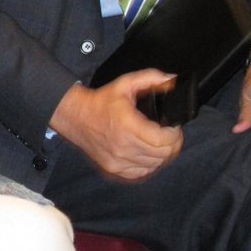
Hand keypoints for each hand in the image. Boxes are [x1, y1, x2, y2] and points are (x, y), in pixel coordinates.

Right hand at [50, 70, 183, 180]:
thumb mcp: (126, 83)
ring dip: (161, 154)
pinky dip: (148, 163)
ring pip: (155, 164)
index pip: (164, 141)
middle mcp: (123, 146)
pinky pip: (142, 171)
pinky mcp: (114, 168)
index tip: (173, 126)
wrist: (75, 116)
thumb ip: (151, 78)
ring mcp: (118, 160)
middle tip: (168, 133)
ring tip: (156, 141)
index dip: (175, 134)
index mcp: (127, 126)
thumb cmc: (100, 101)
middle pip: (163, 154)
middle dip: (172, 143)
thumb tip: (173, 80)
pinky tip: (144, 151)